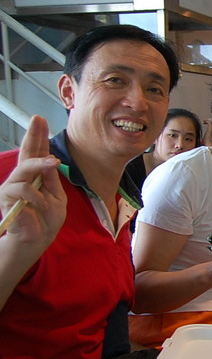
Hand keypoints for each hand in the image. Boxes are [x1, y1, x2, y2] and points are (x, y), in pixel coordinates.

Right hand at [0, 116, 65, 245]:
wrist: (37, 239)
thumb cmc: (47, 219)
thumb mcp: (57, 197)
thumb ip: (52, 179)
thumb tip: (50, 159)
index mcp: (37, 176)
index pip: (38, 153)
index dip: (39, 136)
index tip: (40, 119)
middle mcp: (23, 177)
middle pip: (27, 153)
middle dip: (33, 135)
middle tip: (38, 120)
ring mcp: (13, 185)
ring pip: (25, 167)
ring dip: (41, 164)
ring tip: (55, 163)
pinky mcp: (7, 196)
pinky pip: (24, 189)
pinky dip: (37, 197)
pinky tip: (42, 205)